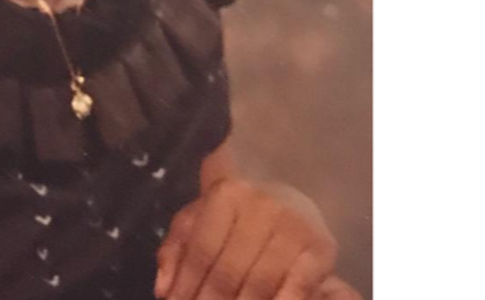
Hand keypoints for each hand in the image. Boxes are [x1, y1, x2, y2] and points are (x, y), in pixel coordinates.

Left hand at [154, 179, 339, 299]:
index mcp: (227, 195)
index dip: (186, 286)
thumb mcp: (199, 221)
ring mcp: (294, 227)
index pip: (201, 251)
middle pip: (228, 272)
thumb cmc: (235, 215)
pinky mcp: (321, 249)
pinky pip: (296, 290)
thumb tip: (163, 289)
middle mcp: (262, 206)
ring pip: (259, 284)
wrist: (291, 200)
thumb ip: (176, 251)